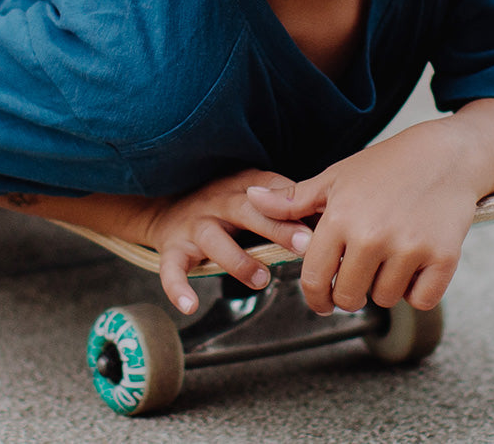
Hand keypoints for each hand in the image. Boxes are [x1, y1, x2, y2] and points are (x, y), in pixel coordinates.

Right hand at [144, 169, 313, 314]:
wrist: (166, 203)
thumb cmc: (221, 201)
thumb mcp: (250, 189)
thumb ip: (284, 202)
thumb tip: (327, 218)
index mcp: (241, 188)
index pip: (273, 191)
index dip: (297, 205)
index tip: (324, 221)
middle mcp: (218, 203)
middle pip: (249, 211)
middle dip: (277, 228)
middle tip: (305, 245)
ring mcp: (195, 226)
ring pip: (215, 241)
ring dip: (239, 260)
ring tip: (262, 279)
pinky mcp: (173, 249)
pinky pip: (172, 269)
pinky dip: (178, 288)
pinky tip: (190, 306)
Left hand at [246, 122, 477, 315]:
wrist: (446, 155)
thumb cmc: (386, 165)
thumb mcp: (336, 177)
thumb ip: (294, 199)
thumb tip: (251, 199)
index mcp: (340, 218)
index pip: (315, 279)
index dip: (315, 297)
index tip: (322, 302)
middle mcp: (372, 237)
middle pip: (349, 298)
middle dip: (350, 292)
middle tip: (360, 271)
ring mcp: (409, 249)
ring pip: (385, 299)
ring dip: (385, 286)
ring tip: (390, 255)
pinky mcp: (442, 258)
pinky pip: (420, 300)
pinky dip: (417, 290)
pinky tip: (415, 264)